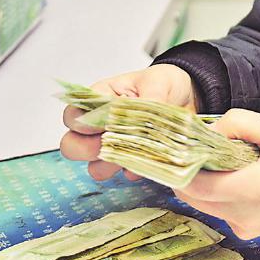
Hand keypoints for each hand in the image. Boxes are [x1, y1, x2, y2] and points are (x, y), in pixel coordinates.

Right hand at [59, 64, 198, 180]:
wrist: (189, 99)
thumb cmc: (165, 84)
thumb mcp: (158, 83)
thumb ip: (146, 99)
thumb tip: (140, 123)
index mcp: (100, 99)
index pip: (73, 115)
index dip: (81, 124)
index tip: (102, 125)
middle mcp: (101, 126)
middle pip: (71, 146)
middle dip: (87, 149)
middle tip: (110, 143)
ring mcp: (113, 147)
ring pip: (94, 167)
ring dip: (111, 164)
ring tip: (134, 151)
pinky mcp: (131, 163)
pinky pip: (123, 176)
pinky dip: (135, 170)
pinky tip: (150, 159)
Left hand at [173, 109, 259, 239]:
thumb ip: (238, 122)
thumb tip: (210, 131)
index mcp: (250, 189)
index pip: (197, 185)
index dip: (184, 166)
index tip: (183, 147)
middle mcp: (243, 215)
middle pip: (195, 197)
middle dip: (191, 173)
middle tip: (199, 150)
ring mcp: (245, 226)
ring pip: (205, 205)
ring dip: (204, 183)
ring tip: (219, 160)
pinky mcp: (248, 230)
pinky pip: (221, 211)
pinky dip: (219, 194)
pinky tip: (234, 175)